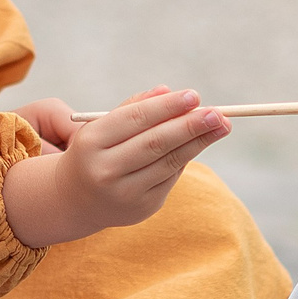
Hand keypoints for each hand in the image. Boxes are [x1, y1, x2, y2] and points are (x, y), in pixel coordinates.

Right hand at [0, 87, 228, 246]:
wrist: (76, 199)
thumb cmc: (95, 151)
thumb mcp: (104, 126)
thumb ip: (135, 107)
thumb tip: (168, 91)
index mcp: (92, 142)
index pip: (136, 119)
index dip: (167, 107)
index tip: (194, 96)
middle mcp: (105, 170)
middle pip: (155, 143)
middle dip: (190, 126)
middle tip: (218, 113)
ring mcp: (124, 193)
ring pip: (168, 163)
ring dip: (198, 142)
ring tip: (222, 126)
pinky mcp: (142, 208)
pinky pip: (170, 177)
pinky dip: (185, 157)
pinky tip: (199, 142)